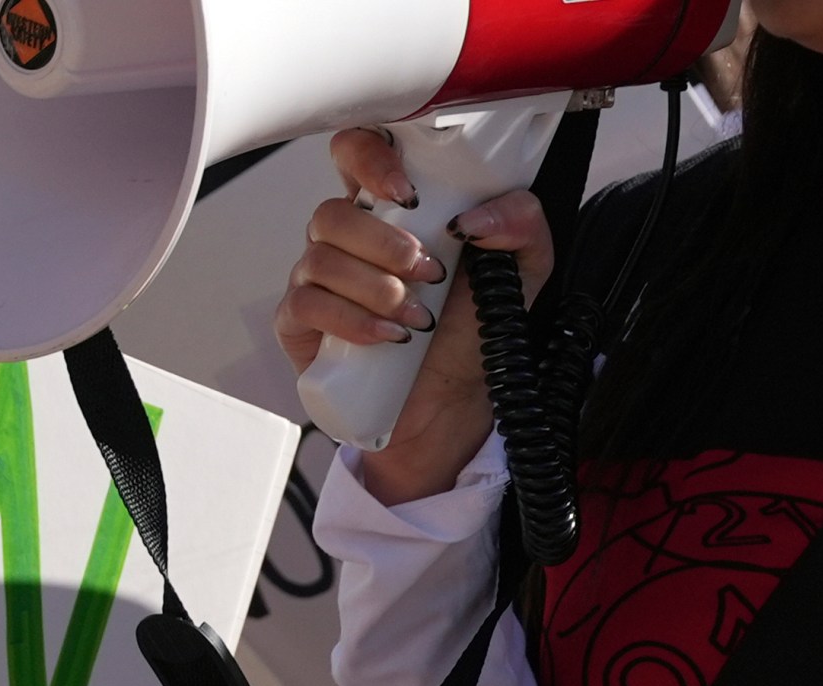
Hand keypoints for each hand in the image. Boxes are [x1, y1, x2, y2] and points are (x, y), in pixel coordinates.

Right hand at [273, 127, 555, 504]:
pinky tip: (389, 336)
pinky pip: (306, 304)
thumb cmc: (474, 326)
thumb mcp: (523, 266)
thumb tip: (474, 216)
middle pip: (333, 210)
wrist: (451, 398)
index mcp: (391, 206)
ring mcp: (317, 277)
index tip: (410, 193)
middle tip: (430, 272)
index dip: (370, 158)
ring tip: (417, 316)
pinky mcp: (299, 321)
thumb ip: (520, 221)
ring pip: (319, 257)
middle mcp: (347, 236)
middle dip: (384, 243)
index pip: (356, 150)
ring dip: (375, 287)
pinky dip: (351, 320)